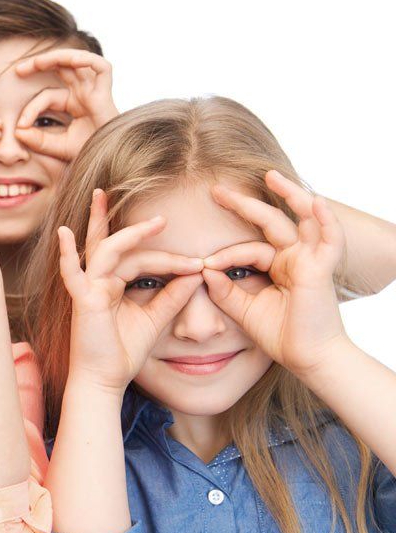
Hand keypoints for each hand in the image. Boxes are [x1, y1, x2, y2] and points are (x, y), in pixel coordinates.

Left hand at [13, 49, 116, 160]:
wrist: (109, 162)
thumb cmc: (87, 155)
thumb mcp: (56, 147)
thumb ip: (37, 140)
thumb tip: (17, 130)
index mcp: (74, 103)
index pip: (48, 96)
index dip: (31, 108)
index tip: (19, 126)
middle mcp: (84, 93)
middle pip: (62, 67)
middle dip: (41, 63)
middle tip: (19, 70)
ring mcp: (95, 91)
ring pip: (79, 61)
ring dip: (58, 57)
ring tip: (37, 62)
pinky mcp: (106, 93)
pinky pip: (102, 67)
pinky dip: (88, 60)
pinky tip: (71, 61)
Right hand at [59, 189, 204, 390]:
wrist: (106, 379)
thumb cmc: (123, 351)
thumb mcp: (155, 319)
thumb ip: (173, 296)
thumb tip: (196, 274)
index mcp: (113, 284)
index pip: (140, 259)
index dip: (170, 260)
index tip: (198, 265)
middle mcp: (98, 281)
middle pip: (120, 247)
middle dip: (137, 229)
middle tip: (164, 217)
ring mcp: (88, 288)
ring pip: (108, 252)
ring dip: (129, 235)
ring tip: (156, 223)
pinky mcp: (82, 301)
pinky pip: (72, 274)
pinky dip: (66, 255)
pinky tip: (64, 233)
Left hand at [203, 171, 348, 375]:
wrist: (306, 357)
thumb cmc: (280, 334)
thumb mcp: (244, 309)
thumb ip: (225, 290)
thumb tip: (204, 269)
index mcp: (278, 266)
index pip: (248, 248)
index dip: (225, 254)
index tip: (202, 263)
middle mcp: (295, 258)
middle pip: (270, 222)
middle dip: (245, 204)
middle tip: (216, 190)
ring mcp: (310, 260)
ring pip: (302, 219)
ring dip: (289, 195)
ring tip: (270, 174)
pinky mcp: (322, 269)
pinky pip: (329, 239)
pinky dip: (324, 220)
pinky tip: (314, 202)